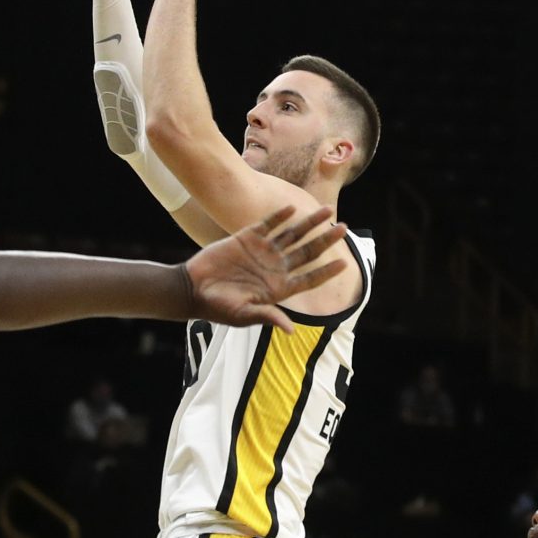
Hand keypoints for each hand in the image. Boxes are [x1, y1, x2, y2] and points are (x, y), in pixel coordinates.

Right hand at [184, 205, 345, 329]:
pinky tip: (292, 207)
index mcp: (278, 288)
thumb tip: (291, 330)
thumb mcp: (243, 315)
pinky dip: (279, 216)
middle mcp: (275, 268)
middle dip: (325, 240)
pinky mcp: (246, 238)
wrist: (192, 289)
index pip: (309, 278)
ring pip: (292, 234)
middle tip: (343, 228)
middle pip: (307, 252)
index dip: (327, 271)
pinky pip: (268, 224)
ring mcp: (262, 252)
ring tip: (326, 211)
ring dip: (309, 223)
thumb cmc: (217, 307)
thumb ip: (267, 316)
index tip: (345, 263)